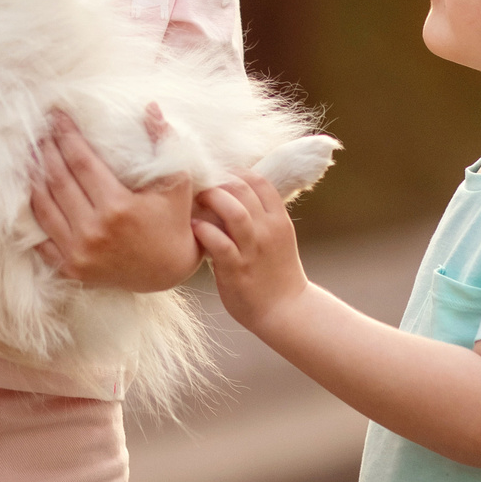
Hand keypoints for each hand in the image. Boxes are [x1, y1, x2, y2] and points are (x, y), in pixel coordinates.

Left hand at [31, 108, 200, 290]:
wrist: (168, 272)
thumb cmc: (173, 222)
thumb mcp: (177, 181)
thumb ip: (164, 141)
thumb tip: (150, 108)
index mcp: (118, 206)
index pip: (81, 162)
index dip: (67, 136)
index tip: (57, 116)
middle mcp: (94, 230)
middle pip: (58, 180)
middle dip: (47, 150)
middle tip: (41, 129)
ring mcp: (79, 252)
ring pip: (44, 206)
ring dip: (34, 177)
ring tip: (32, 154)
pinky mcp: (71, 268)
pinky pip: (42, 237)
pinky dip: (34, 213)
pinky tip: (32, 191)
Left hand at [193, 171, 308, 332]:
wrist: (287, 310)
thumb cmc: (276, 272)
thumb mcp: (277, 238)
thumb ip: (260, 217)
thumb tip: (230, 195)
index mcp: (279, 220)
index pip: (260, 181)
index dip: (236, 172)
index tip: (219, 174)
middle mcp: (268, 230)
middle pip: (243, 188)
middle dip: (219, 181)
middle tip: (201, 186)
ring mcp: (253, 249)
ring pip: (233, 210)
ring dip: (211, 199)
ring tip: (196, 200)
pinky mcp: (237, 269)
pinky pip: (219, 243)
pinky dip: (203, 230)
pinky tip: (194, 227)